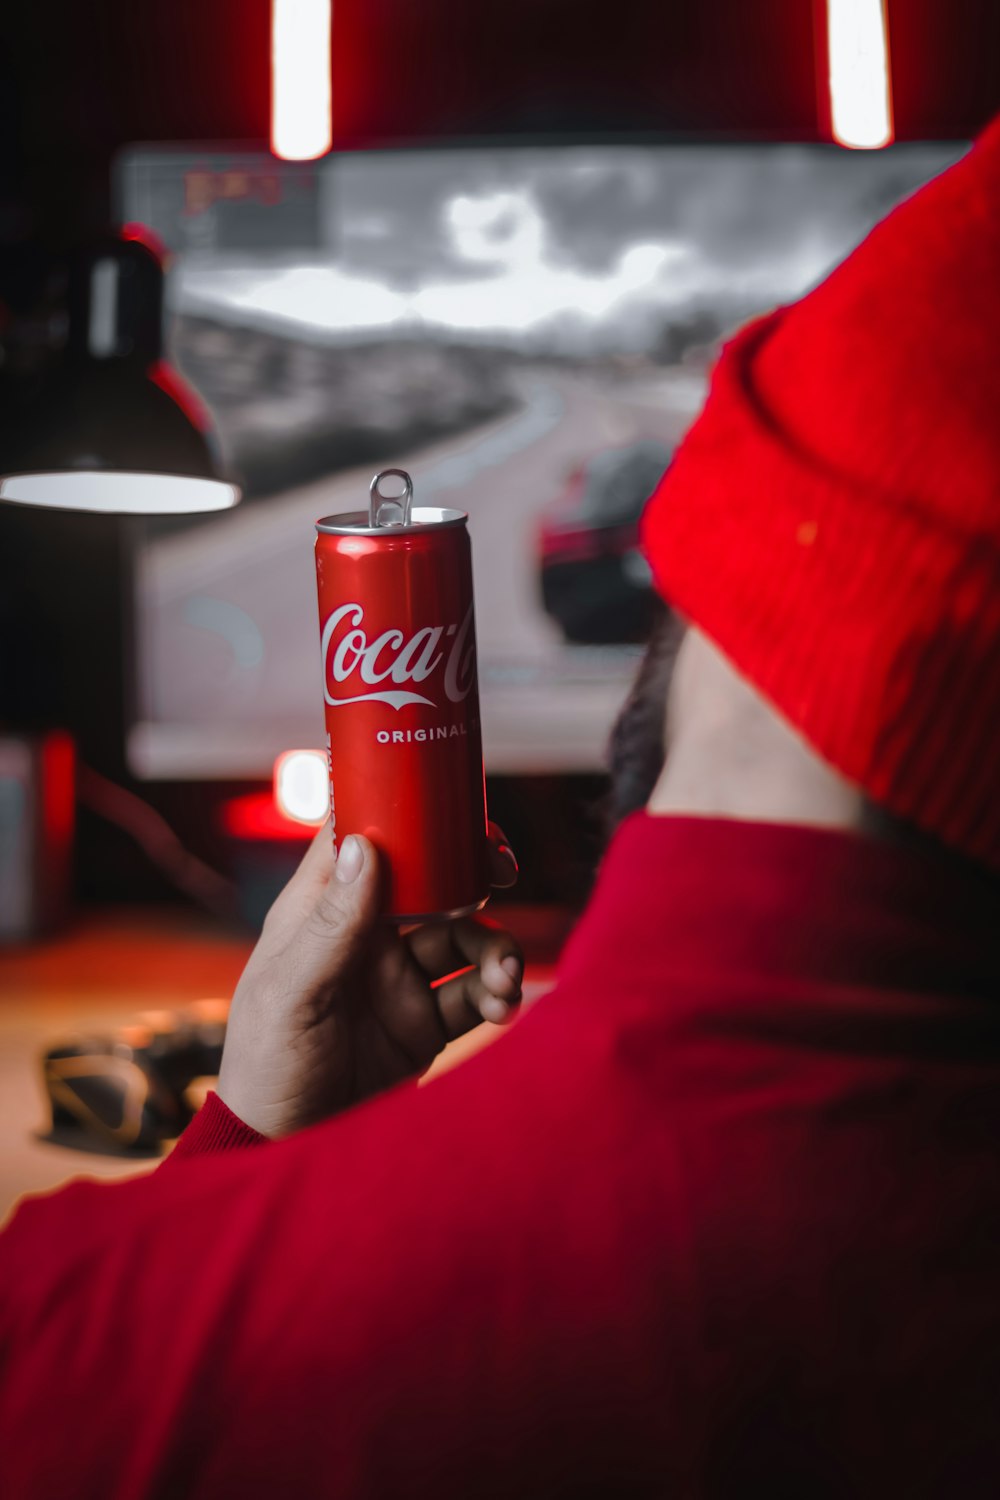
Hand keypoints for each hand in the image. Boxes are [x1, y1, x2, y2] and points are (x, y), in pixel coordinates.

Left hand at [216, 823, 520, 1138]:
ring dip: (493, 946)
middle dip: (470, 873)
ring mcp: (397, 979)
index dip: (404, 812)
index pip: (359, 837)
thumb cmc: (267, 1069)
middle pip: (429, 879)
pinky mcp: (424, 1024)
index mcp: (319, 913)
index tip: (450, 808)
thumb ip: (333, 926)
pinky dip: (496, 992)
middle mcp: (363, 936)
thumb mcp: (292, 995)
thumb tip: (365, 848)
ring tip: (503, 978)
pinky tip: (501, 1006)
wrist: (285, 1153)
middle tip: (502, 873)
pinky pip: (473, 991)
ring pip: (463, 935)